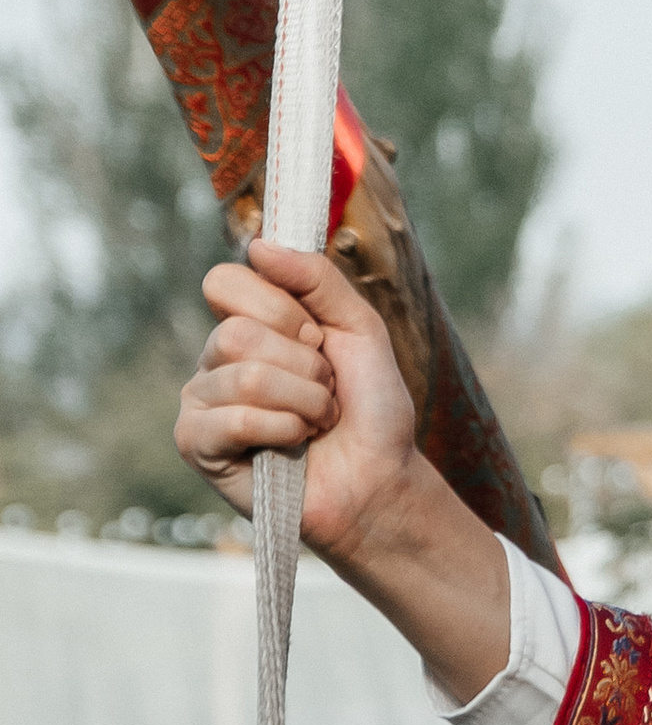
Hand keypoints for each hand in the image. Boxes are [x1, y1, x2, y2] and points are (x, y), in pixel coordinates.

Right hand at [177, 239, 512, 695]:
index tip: (316, 338)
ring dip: (304, 402)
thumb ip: (316, 279)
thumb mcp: (359, 328)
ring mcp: (201, 401)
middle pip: (236, 331)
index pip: (226, 282)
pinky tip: (294, 447)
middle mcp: (216, 358)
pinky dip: (283, 431)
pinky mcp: (197, 445)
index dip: (282, 309)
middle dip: (303, 364)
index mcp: (248, 324)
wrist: (382, 480)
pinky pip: (235, 419)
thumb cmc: (371, 410)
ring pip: (243, 375)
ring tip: (315, 423)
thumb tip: (257, 244)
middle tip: (323, 391)